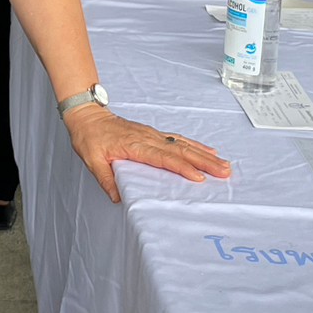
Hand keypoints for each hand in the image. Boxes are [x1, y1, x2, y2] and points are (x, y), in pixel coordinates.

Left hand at [63, 105, 230, 202]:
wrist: (87, 115)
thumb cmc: (89, 137)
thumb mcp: (91, 159)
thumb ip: (105, 178)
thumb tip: (118, 197)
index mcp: (134, 145)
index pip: (162, 158)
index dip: (181, 168)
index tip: (199, 177)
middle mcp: (148, 138)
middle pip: (180, 150)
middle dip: (204, 162)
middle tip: (224, 172)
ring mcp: (153, 134)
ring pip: (183, 144)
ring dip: (204, 154)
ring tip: (224, 164)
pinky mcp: (154, 134)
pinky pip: (178, 139)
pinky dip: (195, 145)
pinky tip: (208, 151)